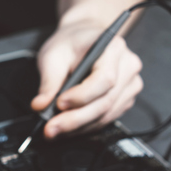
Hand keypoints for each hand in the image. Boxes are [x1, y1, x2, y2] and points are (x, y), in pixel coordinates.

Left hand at [31, 20, 142, 138]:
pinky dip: (86, 126)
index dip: (82, 96)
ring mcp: (129, 84)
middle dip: (75, 119)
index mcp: (113, 48)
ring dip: (79, 127)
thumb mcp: (53, 54)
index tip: (59, 104)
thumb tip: (41, 105)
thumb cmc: (72, 42)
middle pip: (105, 101)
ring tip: (55, 130)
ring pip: (106, 114)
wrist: (84, 40)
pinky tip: (68, 128)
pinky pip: (107, 118)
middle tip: (51, 128)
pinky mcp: (124, 99)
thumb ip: (48, 81)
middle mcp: (127, 66)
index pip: (104, 78)